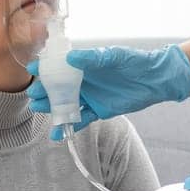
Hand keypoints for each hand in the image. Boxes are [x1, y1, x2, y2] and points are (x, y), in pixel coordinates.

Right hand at [26, 45, 189, 140]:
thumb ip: (93, 58)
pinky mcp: (97, 110)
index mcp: (85, 64)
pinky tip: (56, 134)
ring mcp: (89, 96)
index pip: (60, 65)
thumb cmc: (136, 61)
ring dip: (52, 107)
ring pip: (65, 103)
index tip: (33, 69)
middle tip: (34, 95)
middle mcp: (84, 80)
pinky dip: (68, 126)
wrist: (156, 80)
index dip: (46, 67)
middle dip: (44, 90)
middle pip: (58, 86)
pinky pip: (80, 120)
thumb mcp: (115, 56)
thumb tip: (71, 57)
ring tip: (39, 109)